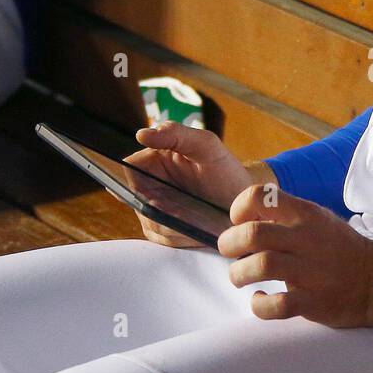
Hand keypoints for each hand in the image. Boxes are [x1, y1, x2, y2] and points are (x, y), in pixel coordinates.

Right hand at [122, 121, 276, 249]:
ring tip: (199, 219)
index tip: (157, 194)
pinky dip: (180, 237)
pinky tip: (198, 230)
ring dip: (173, 225)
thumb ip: (175, 134)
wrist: (246, 198)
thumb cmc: (225, 168)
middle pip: (137, 202)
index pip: (127, 171)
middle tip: (185, 211)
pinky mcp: (167, 230)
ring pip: (150, 223)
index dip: (136, 183)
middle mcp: (149, 185)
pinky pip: (163, 238)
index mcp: (152, 160)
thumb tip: (141, 134)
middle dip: (159, 209)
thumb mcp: (206, 145)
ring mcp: (156, 209)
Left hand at [218, 183, 372, 327]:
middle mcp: (307, 239)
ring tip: (240, 277)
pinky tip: (260, 300)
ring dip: (239, 273)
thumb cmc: (338, 248)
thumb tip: (244, 218)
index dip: (239, 209)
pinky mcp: (314, 301)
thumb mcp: (317, 219)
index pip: (260, 196)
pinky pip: (278, 305)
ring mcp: (312, 271)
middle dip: (229, 243)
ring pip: (261, 266)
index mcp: (305, 214)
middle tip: (230, 252)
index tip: (239, 223)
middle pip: (253, 233)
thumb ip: (285, 215)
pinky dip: (260, 305)